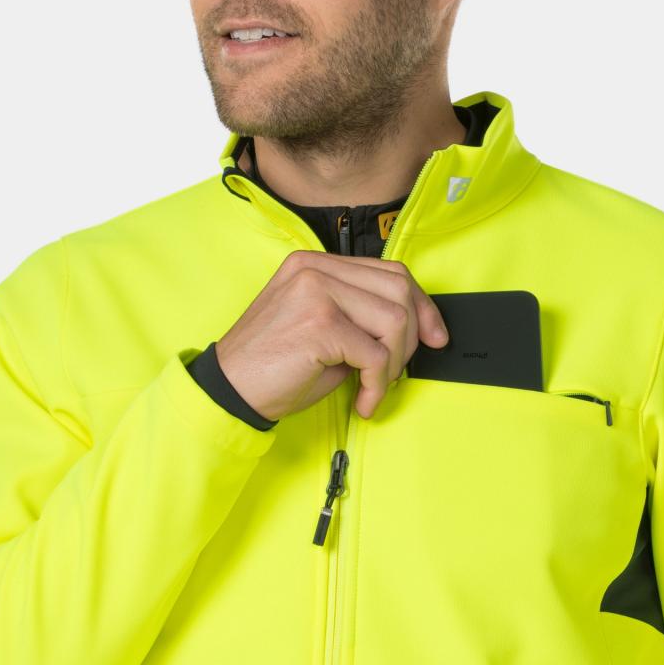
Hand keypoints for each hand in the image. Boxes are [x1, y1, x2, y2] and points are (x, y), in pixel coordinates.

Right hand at [213, 250, 449, 421]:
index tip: (434, 335)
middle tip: (396, 370)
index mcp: (315, 263)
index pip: (389, 271)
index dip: (421, 305)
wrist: (229, 391)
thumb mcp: (319, 327)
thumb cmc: (271, 367)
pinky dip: (378, 385)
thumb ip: (358, 316)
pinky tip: (363, 400)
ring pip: (395, 320)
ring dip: (394, 363)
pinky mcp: (319, 325)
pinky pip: (375, 355)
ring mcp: (316, 293)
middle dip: (413, 336)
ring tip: (373, 386)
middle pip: (399, 289)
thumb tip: (413, 330)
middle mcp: (315, 269)